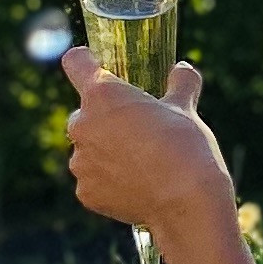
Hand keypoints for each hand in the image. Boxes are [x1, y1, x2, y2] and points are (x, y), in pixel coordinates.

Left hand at [60, 47, 235, 239]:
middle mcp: (82, 124)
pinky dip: (109, 181)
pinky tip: (136, 186)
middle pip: (85, 112)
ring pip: (88, 149)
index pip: (76, 62)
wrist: (186, 202)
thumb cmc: (185, 146)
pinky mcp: (85, 192)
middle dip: (105, 118)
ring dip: (106, 150)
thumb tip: (182, 68)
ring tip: (141, 162)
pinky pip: (93, 180)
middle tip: (137, 128)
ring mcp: (80, 162)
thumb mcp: (186, 108)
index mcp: (102, 94)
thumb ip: (180, 83)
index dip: (86, 60)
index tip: (96, 64)